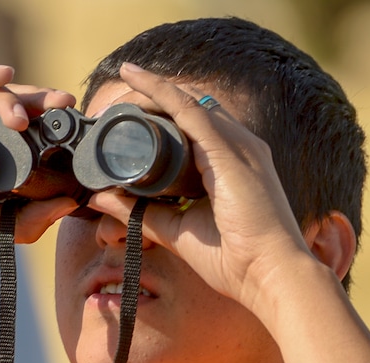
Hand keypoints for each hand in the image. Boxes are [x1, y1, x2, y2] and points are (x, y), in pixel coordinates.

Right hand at [0, 64, 78, 254]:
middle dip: (38, 105)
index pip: (17, 132)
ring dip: (10, 98)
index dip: (45, 129)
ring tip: (27, 116)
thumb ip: (23, 221)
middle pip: (6, 106)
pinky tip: (3, 75)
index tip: (73, 132)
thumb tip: (71, 206)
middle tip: (65, 107)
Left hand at [87, 63, 313, 313]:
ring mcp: (237, 144)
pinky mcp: (228, 150)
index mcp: (231, 164)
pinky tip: (135, 80)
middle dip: (149, 101)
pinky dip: (160, 93)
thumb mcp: (176, 229)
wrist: (269, 275)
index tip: (123, 120)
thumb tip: (99, 197)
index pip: (192, 126)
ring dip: (150, 92)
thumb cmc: (234, 259)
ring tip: (119, 87)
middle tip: (110, 109)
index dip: (159, 117)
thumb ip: (139, 212)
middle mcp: (238, 146)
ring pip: (185, 102)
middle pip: (188, 109)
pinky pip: (188, 110)